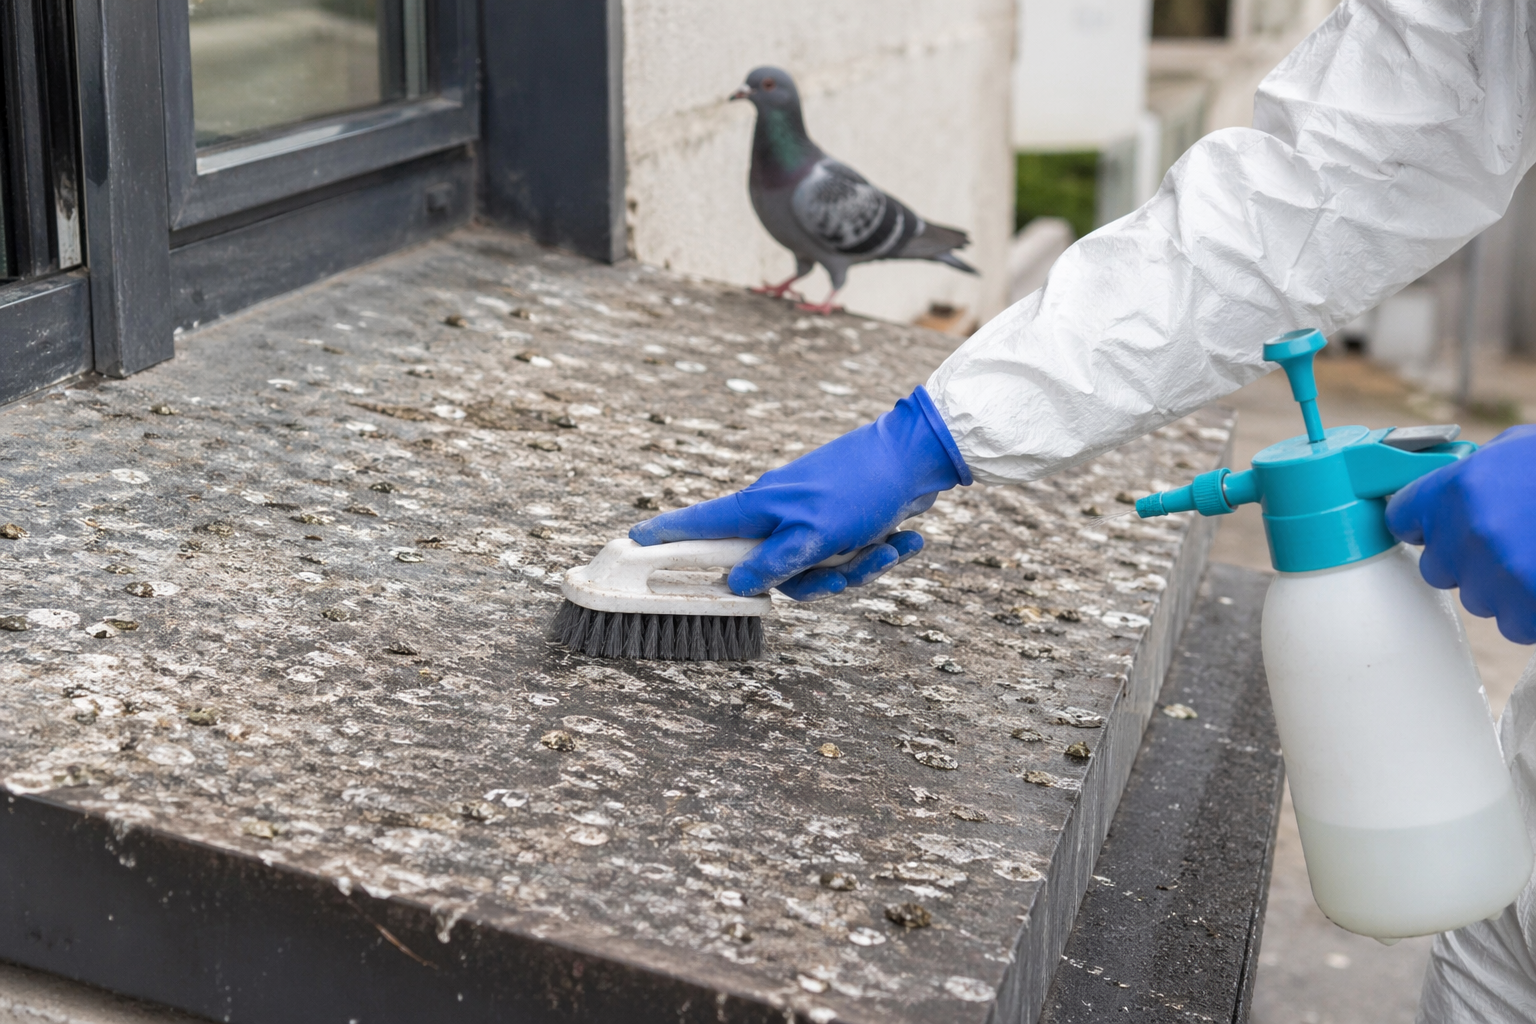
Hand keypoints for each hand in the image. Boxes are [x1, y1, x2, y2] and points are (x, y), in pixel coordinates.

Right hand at [629, 386, 970, 599]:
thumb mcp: (812, 536)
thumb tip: (735, 586)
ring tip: (884, 547)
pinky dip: (876, 554)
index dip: (666, 534)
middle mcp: (778, 512)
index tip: (630, 539)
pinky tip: (904, 539)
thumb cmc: (859, 490)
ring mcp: (808, 518)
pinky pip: (844, 559)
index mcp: (759, 508)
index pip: (699, 523)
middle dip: (813, 582)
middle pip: (769, 570)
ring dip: (855, 569)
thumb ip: (771, 565)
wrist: (918, 460)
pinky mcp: (838, 523)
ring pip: (815, 571)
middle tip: (841, 573)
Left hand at [1386, 424, 1535, 642]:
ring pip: (1478, 599)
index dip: (1424, 523)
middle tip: (1511, 542)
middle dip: (1468, 560)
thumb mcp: (1521, 448)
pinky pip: (1514, 624)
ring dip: (1506, 587)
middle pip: (1437, 568)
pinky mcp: (1526, 610)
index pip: (1403, 517)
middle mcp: (1466, 534)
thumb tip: (1453, 488)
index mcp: (1457, 488)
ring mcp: (1496, 576)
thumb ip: (1478, 470)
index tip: (1436, 526)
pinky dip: (1533, 611)